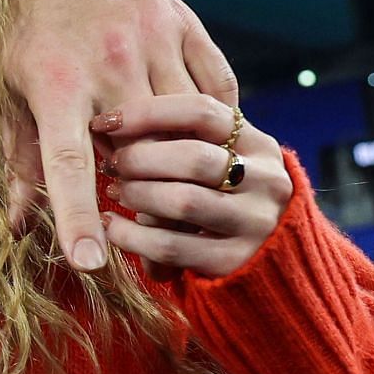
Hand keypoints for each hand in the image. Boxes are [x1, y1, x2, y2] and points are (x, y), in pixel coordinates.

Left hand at [1, 0, 238, 271]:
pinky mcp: (183, 20)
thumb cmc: (13, 21)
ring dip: (179, 155)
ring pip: (187, 122)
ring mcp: (153, 37)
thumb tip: (17, 227)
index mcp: (55, 82)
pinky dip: (212, 118)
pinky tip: (198, 133)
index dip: (78, 219)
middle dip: (139, 186)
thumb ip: (17, 156)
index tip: (90, 264)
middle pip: (141, 150)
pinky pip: (216, 86)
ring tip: (165, 170)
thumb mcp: (1, 87)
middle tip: (131, 200)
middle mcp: (109, 61)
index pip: (68, 167)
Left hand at [92, 94, 292, 278]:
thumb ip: (183, 139)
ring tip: (114, 190)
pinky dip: (131, 235)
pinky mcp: (235, 261)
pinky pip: (171, 246)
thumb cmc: (221, 194)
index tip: (106, 121)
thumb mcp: (219, 159)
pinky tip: (111, 225)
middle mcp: (266, 182)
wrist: (265, 259)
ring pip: (183, 201)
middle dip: (139, 158)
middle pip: (193, 157)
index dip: (147, 113)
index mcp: (259, 145)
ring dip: (136, 194)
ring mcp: (255, 224)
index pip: (202, 111)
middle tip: (112, 164)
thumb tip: (113, 123)